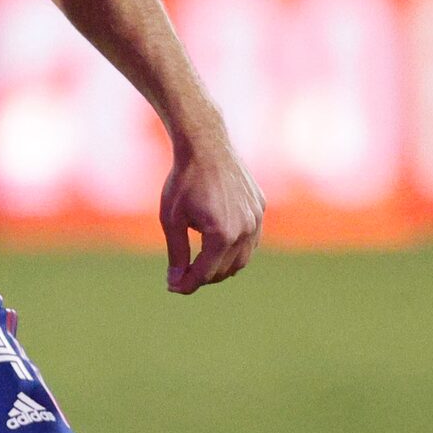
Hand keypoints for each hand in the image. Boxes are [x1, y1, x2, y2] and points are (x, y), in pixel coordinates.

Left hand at [160, 132, 264, 292]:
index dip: (187, 284)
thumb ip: (177, 253)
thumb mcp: (172, 220)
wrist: (206, 146)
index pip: (205, 273)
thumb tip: (176, 282)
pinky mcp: (260, 209)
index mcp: (222, 235)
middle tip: (182, 275)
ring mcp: (256, 219)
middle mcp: (245, 230)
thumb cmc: (183, 182)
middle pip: (224, 270)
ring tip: (198, 264)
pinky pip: (251, 240)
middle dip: (202, 277)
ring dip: (220, 267)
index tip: (172, 286)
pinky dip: (235, 250)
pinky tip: (216, 246)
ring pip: (242, 259)